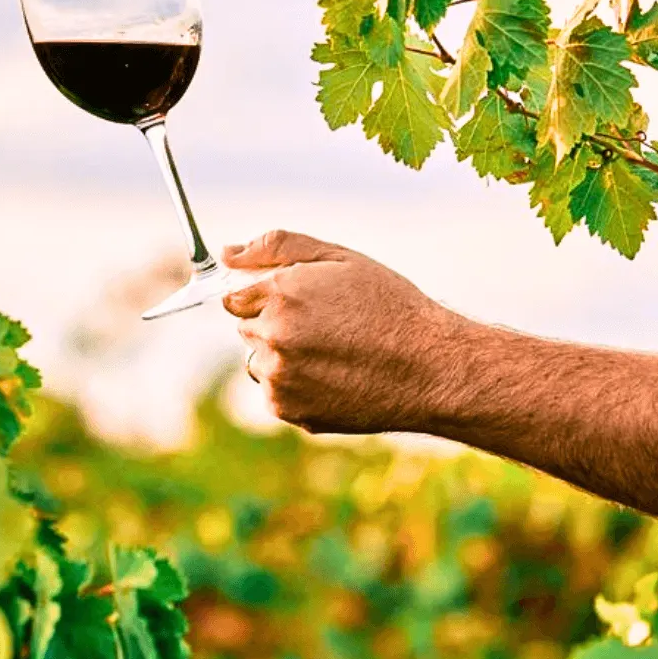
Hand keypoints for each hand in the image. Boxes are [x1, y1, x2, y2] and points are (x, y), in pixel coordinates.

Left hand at [222, 230, 461, 434]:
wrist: (429, 368)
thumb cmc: (389, 305)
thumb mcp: (338, 259)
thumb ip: (277, 248)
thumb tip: (228, 253)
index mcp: (281, 294)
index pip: (235, 296)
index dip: (266, 297)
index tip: (296, 302)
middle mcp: (273, 336)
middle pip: (247, 329)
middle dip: (273, 324)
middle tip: (324, 326)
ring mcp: (279, 377)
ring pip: (260, 362)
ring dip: (283, 357)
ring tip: (333, 353)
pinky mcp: (288, 410)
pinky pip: (276, 392)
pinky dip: (296, 386)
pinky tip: (335, 376)